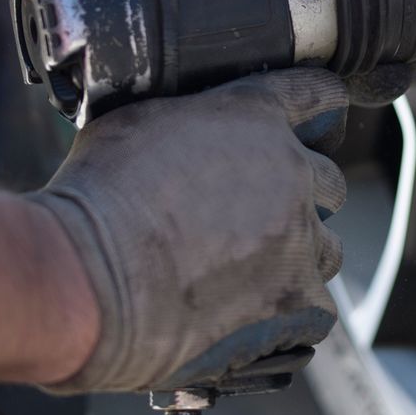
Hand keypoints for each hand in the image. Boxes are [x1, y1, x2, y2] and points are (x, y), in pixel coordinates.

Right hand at [27, 68, 349, 392]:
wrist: (85, 277)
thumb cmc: (96, 198)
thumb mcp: (133, 123)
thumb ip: (185, 120)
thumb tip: (185, 132)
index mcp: (255, 118)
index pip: (317, 97)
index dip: (322, 108)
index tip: (322, 119)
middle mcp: (291, 173)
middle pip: (330, 182)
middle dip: (301, 197)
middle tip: (257, 218)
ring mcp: (299, 241)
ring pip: (326, 249)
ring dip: (297, 258)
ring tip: (248, 275)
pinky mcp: (294, 303)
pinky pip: (315, 310)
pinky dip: (289, 315)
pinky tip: (252, 317)